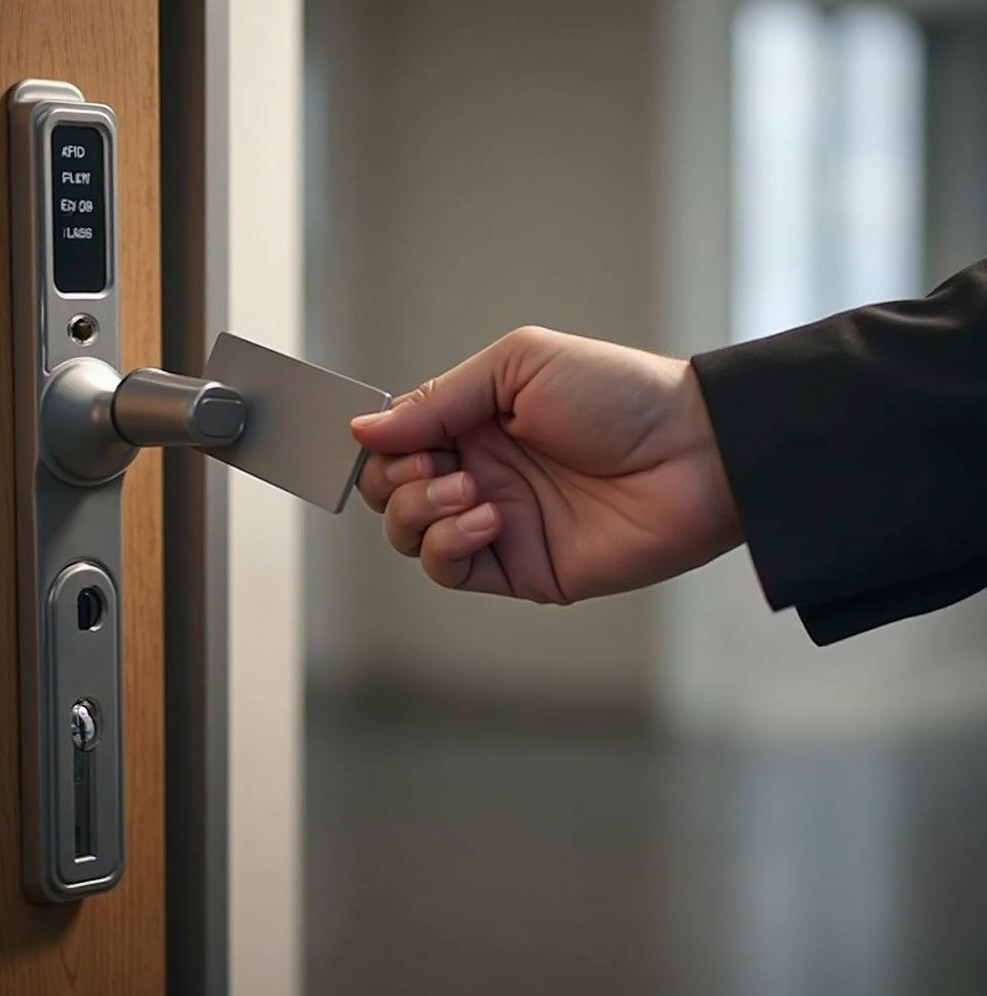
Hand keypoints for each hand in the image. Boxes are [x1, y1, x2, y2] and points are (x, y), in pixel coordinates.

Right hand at [352, 326, 741, 602]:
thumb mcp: (517, 366)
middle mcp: (480, 472)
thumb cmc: (615, 394)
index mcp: (475, 421)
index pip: (396, 441)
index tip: (391, 439)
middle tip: (439, 463)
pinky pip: (450, 569)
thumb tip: (363, 430)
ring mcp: (497, 522)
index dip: (381, 443)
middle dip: (395, 480)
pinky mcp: (519, 568)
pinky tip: (490, 518)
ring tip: (473, 489)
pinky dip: (451, 544)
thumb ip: (437, 400)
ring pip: (410, 534)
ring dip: (421, 510)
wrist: (692, 452)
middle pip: (390, 492)